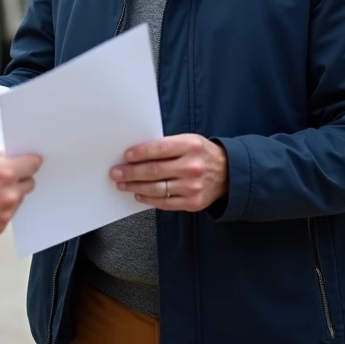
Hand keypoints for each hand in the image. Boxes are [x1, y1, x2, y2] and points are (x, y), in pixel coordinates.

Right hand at [0, 148, 42, 237]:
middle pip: (29, 183)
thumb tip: (10, 158)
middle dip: (20, 178)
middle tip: (4, 177)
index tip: (30, 161)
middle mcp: (8, 194)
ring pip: (18, 200)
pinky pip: (7, 215)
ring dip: (10, 195)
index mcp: (5, 172)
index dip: (31, 161)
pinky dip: (0, 210)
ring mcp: (4, 213)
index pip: (33, 164)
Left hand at [110, 134, 227, 211]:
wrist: (228, 173)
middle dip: (131, 172)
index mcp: (191, 146)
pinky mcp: (193, 202)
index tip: (126, 156)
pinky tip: (139, 195)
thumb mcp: (189, 141)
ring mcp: (193, 187)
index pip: (160, 149)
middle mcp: (192, 167)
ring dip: (135, 187)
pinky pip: (165, 203)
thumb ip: (167, 146)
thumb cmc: (202, 154)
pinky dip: (149, 199)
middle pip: (154, 171)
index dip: (140, 153)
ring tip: (123, 185)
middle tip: (116, 173)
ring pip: (157, 188)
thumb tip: (137, 153)